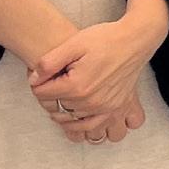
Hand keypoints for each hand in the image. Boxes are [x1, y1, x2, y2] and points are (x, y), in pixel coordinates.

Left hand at [31, 16, 164, 138]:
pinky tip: (79, 116)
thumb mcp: (73, 44)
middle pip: (57, 107)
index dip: (38, 83)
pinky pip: (95, 128)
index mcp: (76, 86)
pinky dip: (83, 126)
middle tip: (57, 81)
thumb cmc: (105, 39)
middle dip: (52, 96)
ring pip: (73, 120)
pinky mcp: (116, 109)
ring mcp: (104, 108)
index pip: (42, 94)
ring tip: (63, 100)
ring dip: (64, 113)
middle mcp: (90, 101)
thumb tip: (34, 79)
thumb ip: (49, 62)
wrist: (134, 41)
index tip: (43, 75)